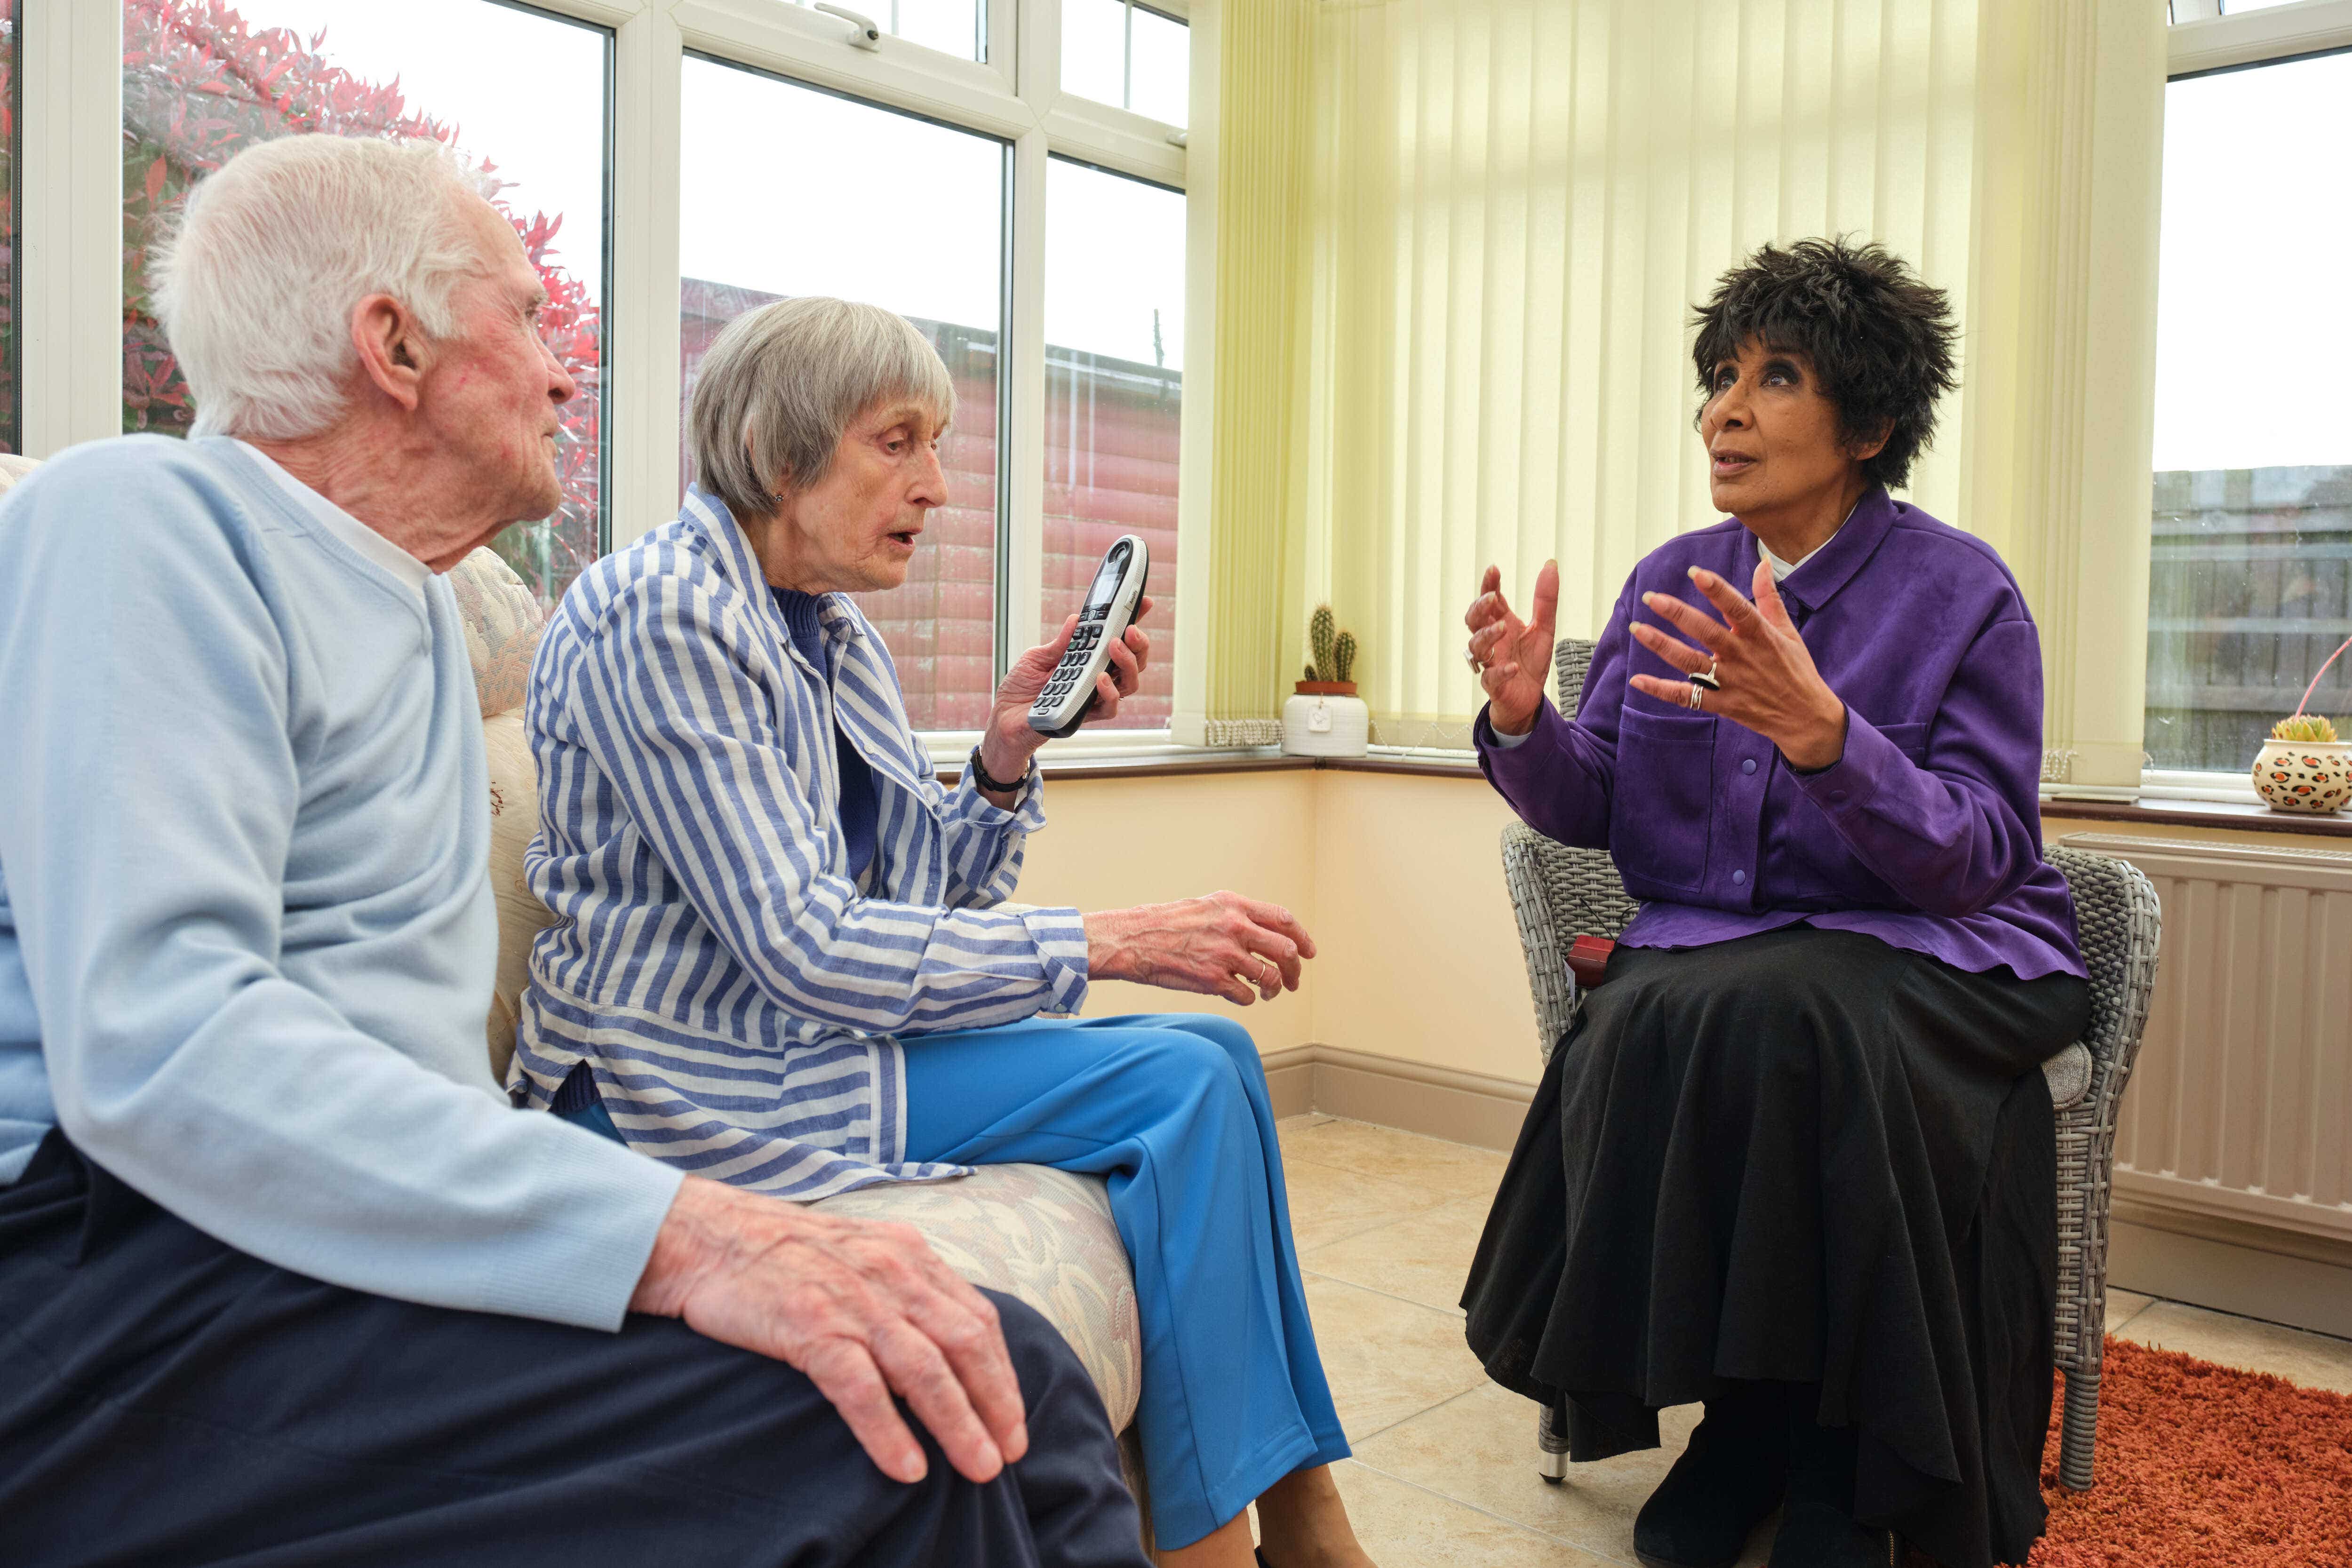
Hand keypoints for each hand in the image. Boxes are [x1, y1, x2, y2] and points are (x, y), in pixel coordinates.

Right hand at [631, 1176, 1028, 1486]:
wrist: (708, 1235)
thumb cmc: (786, 1254)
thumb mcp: (863, 1254)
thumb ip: (906, 1289)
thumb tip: (948, 1343)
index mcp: (910, 1255)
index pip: (978, 1318)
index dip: (1003, 1373)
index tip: (1014, 1419)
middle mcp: (892, 1272)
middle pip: (964, 1344)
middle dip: (996, 1403)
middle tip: (1011, 1453)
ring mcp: (852, 1299)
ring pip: (924, 1369)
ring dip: (958, 1424)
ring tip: (980, 1468)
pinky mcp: (809, 1324)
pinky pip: (860, 1386)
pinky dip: (888, 1430)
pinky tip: (907, 1467)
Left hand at [977, 597, 1155, 786]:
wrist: (1004, 716)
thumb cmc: (1021, 687)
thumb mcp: (1037, 656)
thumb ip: (1061, 642)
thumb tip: (1077, 619)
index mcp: (1088, 659)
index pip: (1118, 639)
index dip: (1134, 621)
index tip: (1143, 602)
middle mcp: (1097, 677)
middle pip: (1134, 661)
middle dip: (1138, 643)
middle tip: (1128, 630)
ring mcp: (1094, 696)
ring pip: (1129, 683)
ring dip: (1127, 663)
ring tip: (1114, 647)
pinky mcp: (1086, 715)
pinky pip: (1110, 707)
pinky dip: (1109, 692)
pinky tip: (1101, 679)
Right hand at [1083, 891, 1316, 1005]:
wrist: (1132, 939)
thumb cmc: (1165, 923)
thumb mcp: (1206, 906)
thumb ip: (1237, 916)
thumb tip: (1267, 933)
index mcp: (1234, 905)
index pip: (1284, 919)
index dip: (1303, 938)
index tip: (1309, 952)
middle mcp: (1234, 926)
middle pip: (1286, 950)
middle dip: (1296, 969)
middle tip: (1293, 980)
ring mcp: (1224, 954)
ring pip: (1271, 976)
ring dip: (1275, 989)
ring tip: (1268, 993)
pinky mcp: (1213, 980)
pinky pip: (1246, 996)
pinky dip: (1249, 999)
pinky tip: (1240, 995)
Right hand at [1465, 563, 1558, 735]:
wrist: (1529, 698)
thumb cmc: (1530, 661)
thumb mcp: (1544, 628)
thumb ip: (1545, 600)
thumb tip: (1550, 565)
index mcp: (1502, 624)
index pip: (1490, 601)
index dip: (1488, 585)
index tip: (1493, 569)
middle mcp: (1492, 641)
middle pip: (1473, 620)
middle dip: (1479, 608)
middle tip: (1492, 598)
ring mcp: (1490, 662)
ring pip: (1476, 646)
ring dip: (1487, 635)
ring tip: (1502, 627)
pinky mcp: (1494, 685)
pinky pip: (1490, 678)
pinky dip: (1501, 672)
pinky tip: (1513, 667)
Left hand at [1628, 559, 1847, 769]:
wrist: (1806, 717)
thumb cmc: (1796, 669)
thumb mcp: (1788, 631)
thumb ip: (1769, 597)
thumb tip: (1762, 562)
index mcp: (1761, 635)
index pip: (1738, 608)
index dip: (1717, 590)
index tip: (1695, 573)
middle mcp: (1743, 657)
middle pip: (1706, 632)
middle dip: (1678, 613)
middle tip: (1651, 597)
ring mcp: (1731, 682)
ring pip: (1690, 662)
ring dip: (1662, 645)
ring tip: (1638, 628)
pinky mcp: (1722, 705)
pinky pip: (1687, 697)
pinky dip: (1662, 690)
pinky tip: (1638, 680)